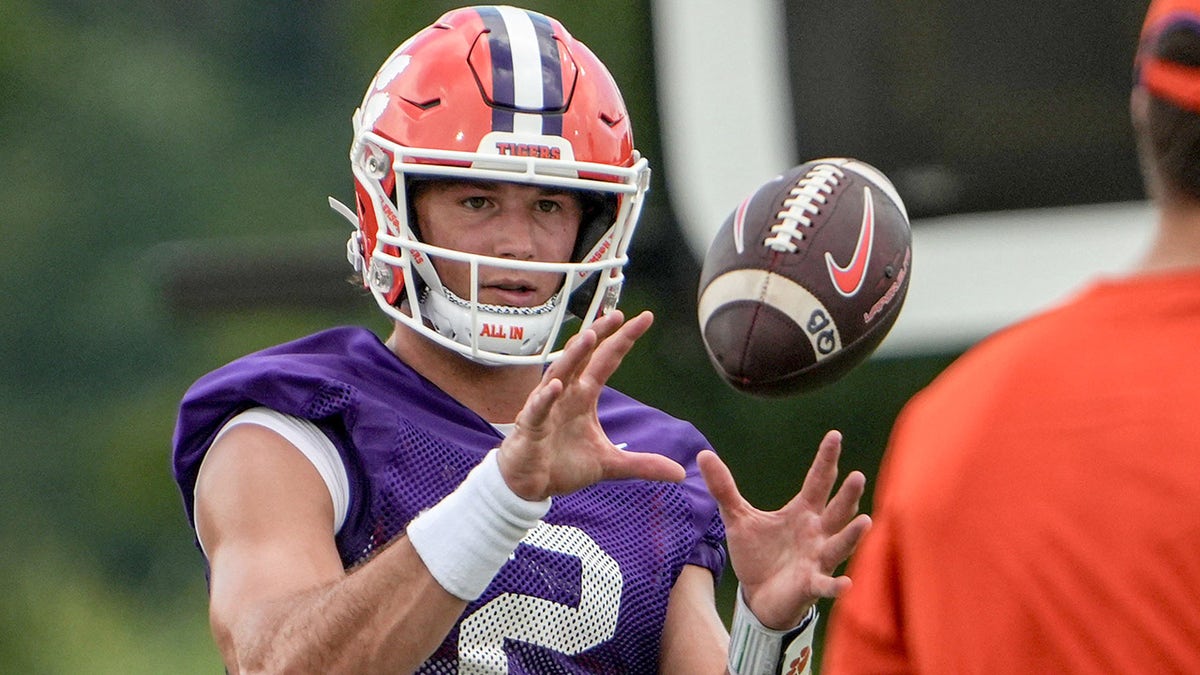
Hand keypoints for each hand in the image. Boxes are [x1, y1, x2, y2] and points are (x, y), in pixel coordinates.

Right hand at [497, 310, 686, 500]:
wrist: (530, 485)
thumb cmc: (562, 465)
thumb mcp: (609, 465)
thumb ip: (642, 464)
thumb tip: (679, 473)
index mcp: (584, 396)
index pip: (607, 361)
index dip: (624, 340)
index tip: (645, 318)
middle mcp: (566, 394)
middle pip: (583, 357)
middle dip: (599, 334)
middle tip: (617, 315)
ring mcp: (547, 407)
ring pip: (559, 373)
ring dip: (573, 356)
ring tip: (589, 337)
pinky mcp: (531, 426)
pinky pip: (538, 408)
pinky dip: (545, 397)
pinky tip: (556, 386)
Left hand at [698, 430, 870, 628]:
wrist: (758, 595)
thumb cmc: (758, 555)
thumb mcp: (739, 518)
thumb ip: (724, 488)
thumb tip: (703, 454)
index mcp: (803, 512)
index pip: (818, 481)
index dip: (826, 459)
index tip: (835, 435)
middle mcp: (816, 532)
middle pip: (836, 511)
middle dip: (847, 495)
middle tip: (857, 476)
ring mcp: (817, 559)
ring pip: (839, 545)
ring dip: (852, 535)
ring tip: (865, 521)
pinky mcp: (811, 584)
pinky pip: (825, 584)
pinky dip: (835, 585)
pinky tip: (845, 584)